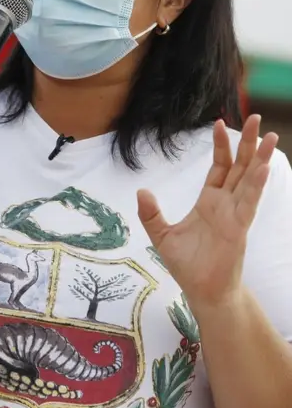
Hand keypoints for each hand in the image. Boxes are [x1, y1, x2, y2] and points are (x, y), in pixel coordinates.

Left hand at [137, 115, 277, 310]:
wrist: (202, 291)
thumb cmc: (187, 265)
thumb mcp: (161, 235)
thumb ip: (151, 213)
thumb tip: (141, 191)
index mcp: (209, 202)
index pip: (219, 167)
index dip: (221, 146)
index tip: (218, 123)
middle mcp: (225, 204)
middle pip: (238, 167)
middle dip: (246, 142)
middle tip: (254, 117)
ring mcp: (234, 215)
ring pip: (249, 180)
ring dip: (258, 158)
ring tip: (268, 135)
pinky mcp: (238, 228)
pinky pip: (248, 203)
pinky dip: (255, 185)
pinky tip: (262, 168)